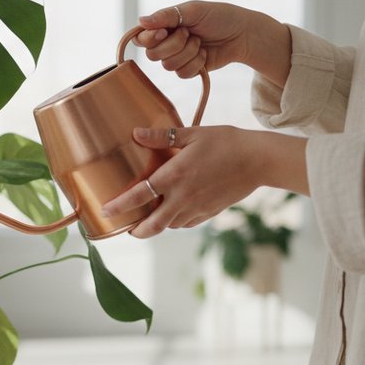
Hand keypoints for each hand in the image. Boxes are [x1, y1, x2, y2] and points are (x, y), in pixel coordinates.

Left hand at [101, 126, 307, 238]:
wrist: (260, 160)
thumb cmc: (226, 142)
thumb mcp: (192, 133)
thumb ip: (162, 136)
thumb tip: (136, 133)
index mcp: (174, 176)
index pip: (138, 196)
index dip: (119, 206)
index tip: (105, 211)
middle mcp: (182, 197)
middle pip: (152, 225)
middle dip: (135, 231)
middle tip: (125, 228)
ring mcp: (197, 208)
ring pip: (169, 226)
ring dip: (155, 225)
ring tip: (146, 220)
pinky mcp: (209, 213)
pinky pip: (186, 223)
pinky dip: (175, 222)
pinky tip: (172, 213)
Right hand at [134, 0, 290, 83]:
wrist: (242, 34)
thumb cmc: (219, 17)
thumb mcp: (193, 10)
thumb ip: (166, 16)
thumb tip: (140, 21)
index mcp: (163, 25)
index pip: (141, 38)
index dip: (150, 39)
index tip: (165, 31)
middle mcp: (166, 42)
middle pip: (152, 55)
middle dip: (174, 45)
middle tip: (190, 33)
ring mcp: (176, 57)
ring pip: (168, 66)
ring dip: (188, 53)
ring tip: (200, 42)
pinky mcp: (188, 69)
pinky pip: (182, 74)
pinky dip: (196, 63)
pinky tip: (205, 54)